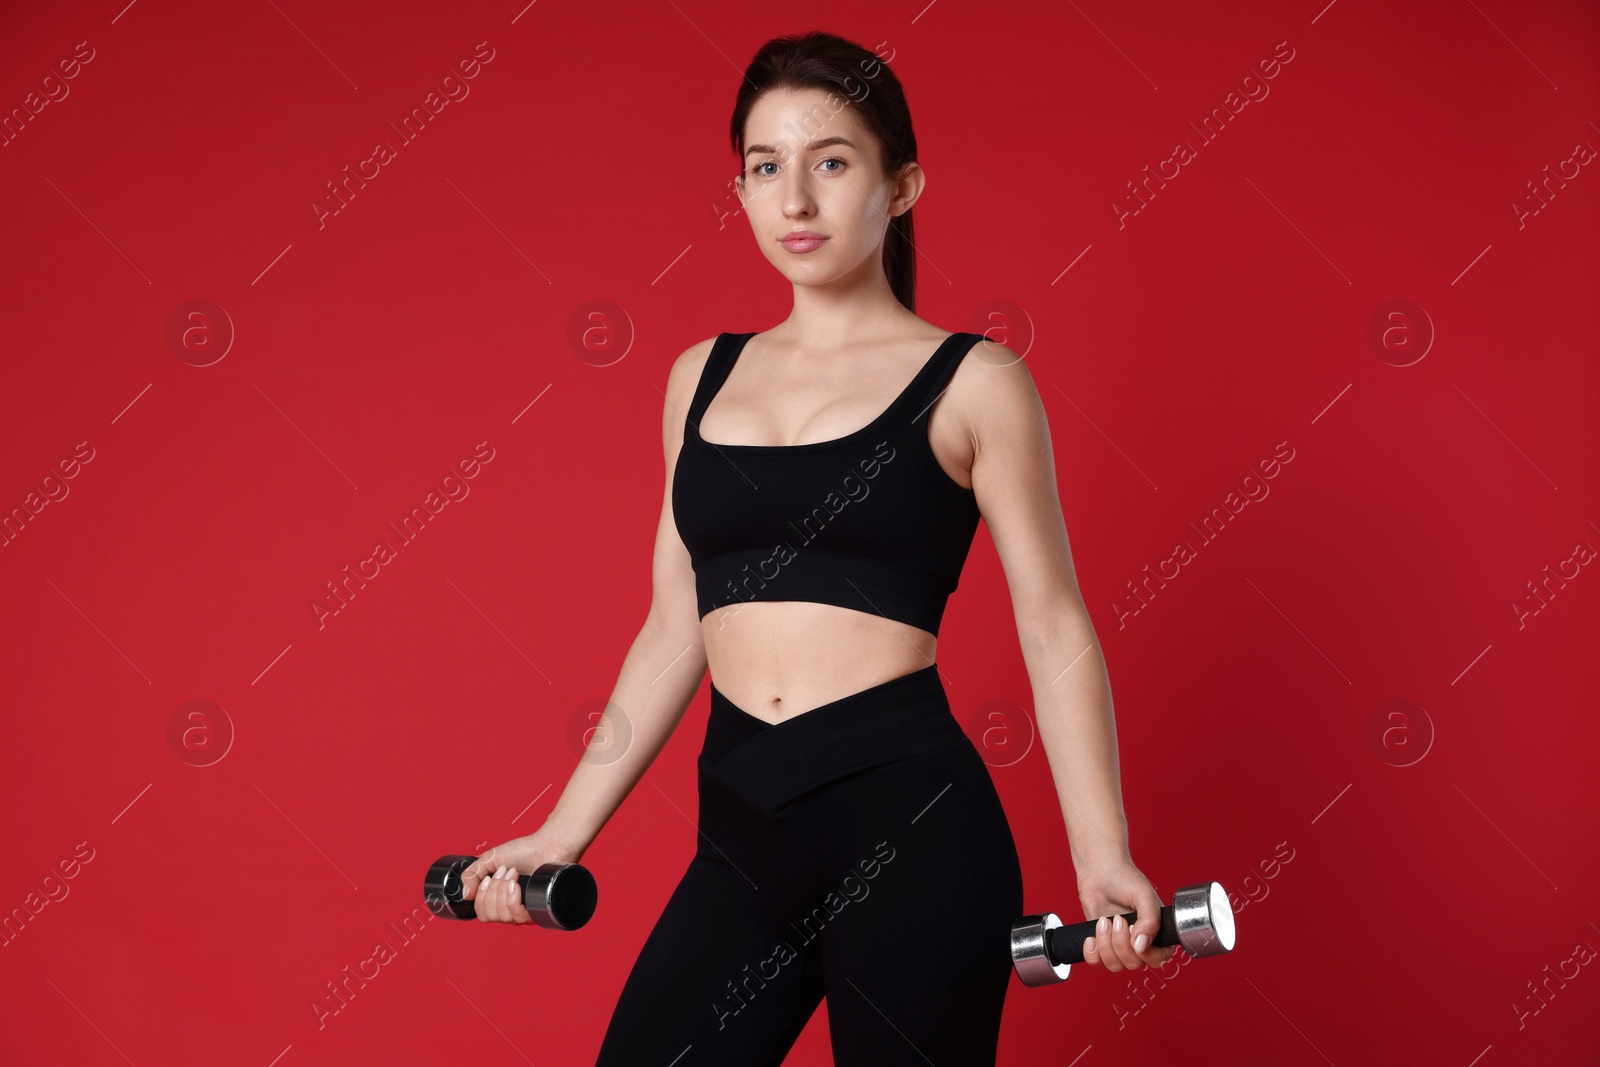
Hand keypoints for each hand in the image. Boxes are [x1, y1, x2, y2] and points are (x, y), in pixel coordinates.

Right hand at [457, 829, 583, 925]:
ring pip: (502, 917)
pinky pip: (517, 916)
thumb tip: (465, 895)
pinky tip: (517, 884)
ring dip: (503, 891)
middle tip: (505, 871)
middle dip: (493, 890)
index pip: (482, 914)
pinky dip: (512, 898)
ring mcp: (526, 911)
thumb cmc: (524, 851)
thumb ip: (472, 874)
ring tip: (513, 873)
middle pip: (490, 916)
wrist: (548, 844)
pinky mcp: (538, 910)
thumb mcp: (490, 858)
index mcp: (500, 900)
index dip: (480, 898)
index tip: (488, 878)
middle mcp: (512, 909)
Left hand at [1076, 854, 1176, 970]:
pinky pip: (1097, 963)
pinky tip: (1091, 936)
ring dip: (1106, 944)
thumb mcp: (1144, 896)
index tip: (1134, 932)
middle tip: (1117, 919)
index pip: (1158, 959)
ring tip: (1104, 921)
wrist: (1099, 870)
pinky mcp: (1101, 944)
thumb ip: (1150, 921)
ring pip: (1115, 965)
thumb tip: (1141, 946)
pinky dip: (1092, 953)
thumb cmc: (1125, 878)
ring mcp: (1120, 945)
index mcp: (1157, 933)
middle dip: (1120, 943)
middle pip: (1133, 964)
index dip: (1145, 952)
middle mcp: (1140, 943)